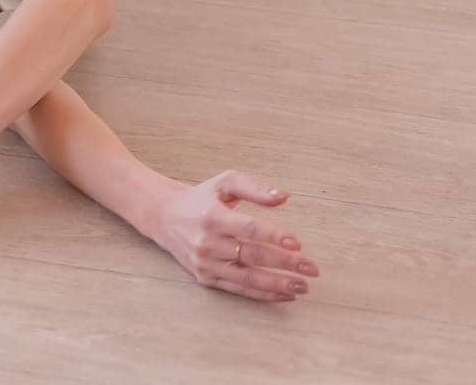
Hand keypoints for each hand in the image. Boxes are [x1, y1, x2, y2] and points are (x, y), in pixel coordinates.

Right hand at [146, 169, 321, 302]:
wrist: (164, 217)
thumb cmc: (201, 198)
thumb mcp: (224, 183)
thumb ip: (254, 187)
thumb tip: (283, 197)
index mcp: (212, 216)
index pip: (249, 228)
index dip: (274, 236)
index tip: (298, 243)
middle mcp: (207, 242)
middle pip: (252, 256)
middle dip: (285, 264)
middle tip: (311, 269)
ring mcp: (205, 263)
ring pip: (247, 278)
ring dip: (277, 284)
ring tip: (302, 287)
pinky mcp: (205, 278)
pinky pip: (238, 289)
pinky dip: (263, 294)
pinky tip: (284, 294)